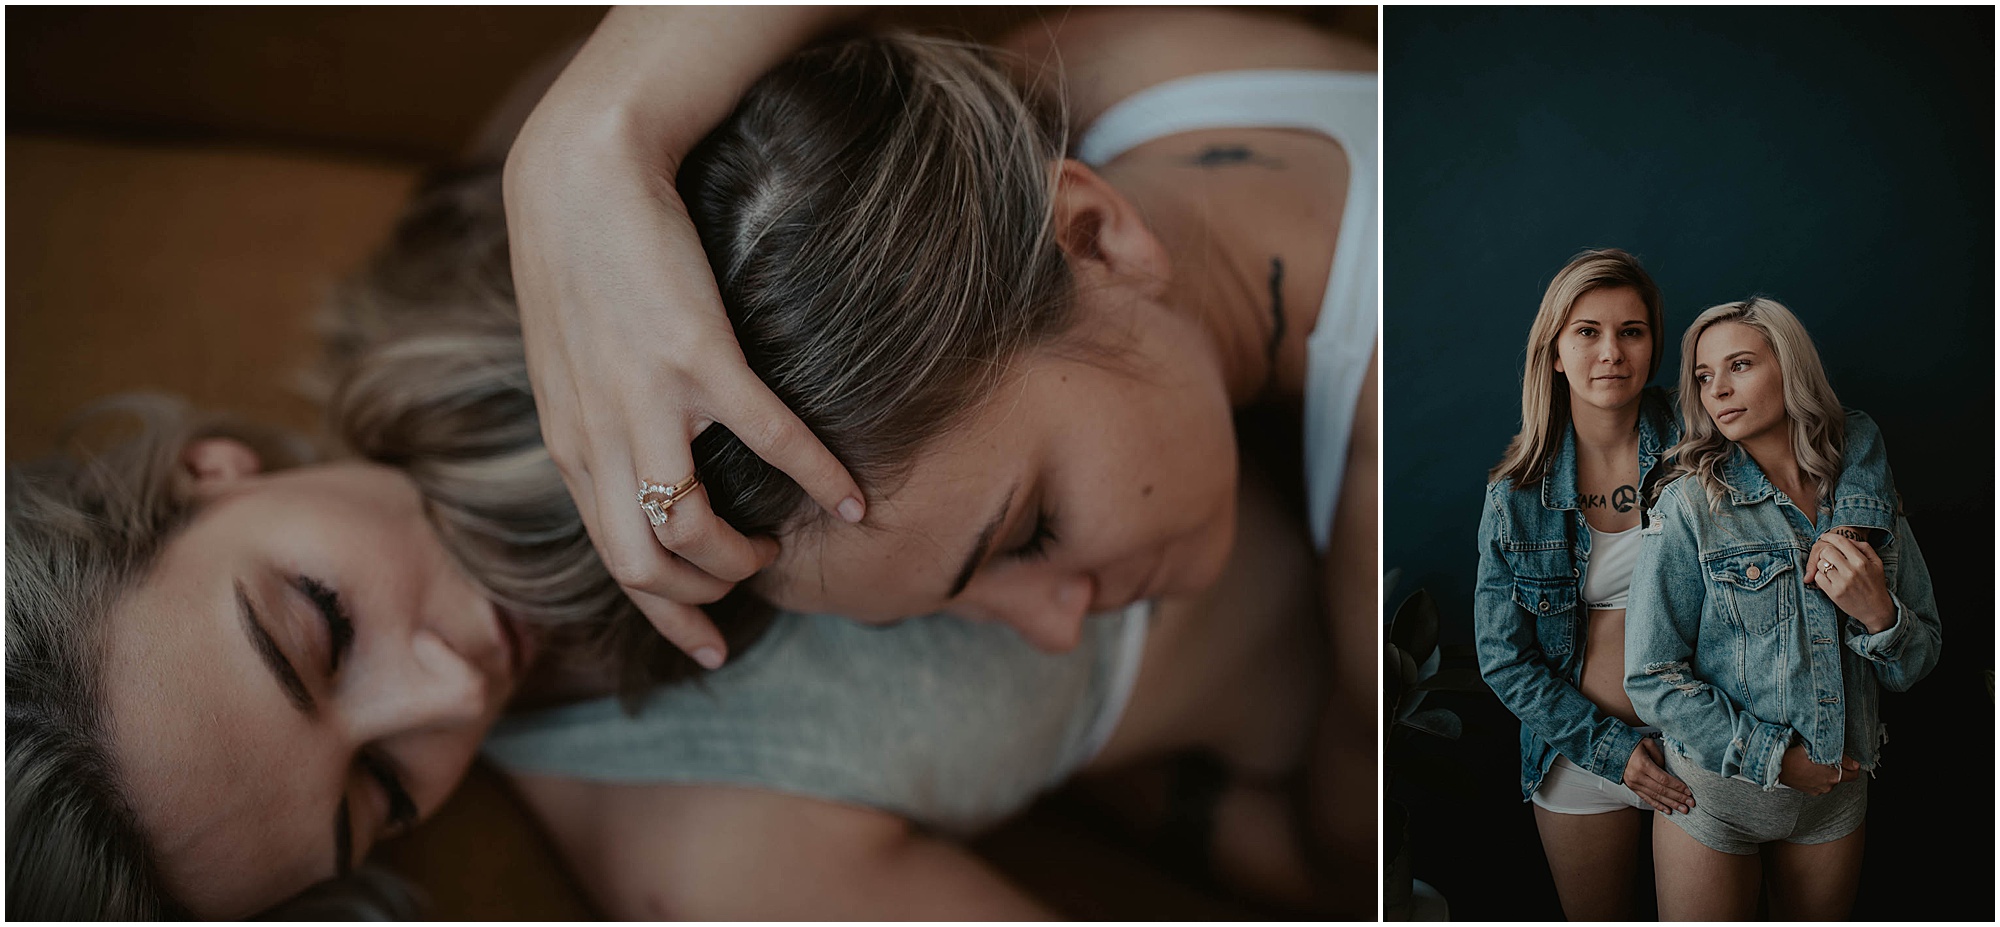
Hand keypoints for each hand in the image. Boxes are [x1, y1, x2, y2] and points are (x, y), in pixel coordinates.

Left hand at [504, 122, 862, 669]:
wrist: (580, 174)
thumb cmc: (578, 258)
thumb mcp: (566, 360)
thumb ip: (595, 419)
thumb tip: (633, 463)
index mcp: (570, 442)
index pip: (610, 560)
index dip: (663, 614)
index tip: (708, 646)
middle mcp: (598, 438)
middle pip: (643, 567)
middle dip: (702, 596)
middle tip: (749, 580)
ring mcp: (646, 401)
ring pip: (687, 531)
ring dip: (740, 556)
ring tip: (775, 540)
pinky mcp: (697, 358)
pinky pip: (770, 443)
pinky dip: (819, 478)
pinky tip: (853, 494)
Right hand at [1623, 737, 1693, 814]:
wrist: (1611, 749)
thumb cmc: (1632, 744)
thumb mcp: (1647, 744)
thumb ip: (1660, 757)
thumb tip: (1669, 771)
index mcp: (1643, 765)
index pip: (1664, 779)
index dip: (1678, 787)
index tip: (1689, 792)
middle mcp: (1638, 777)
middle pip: (1662, 790)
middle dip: (1678, 798)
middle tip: (1691, 804)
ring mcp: (1634, 784)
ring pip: (1656, 797)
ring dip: (1671, 804)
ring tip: (1683, 810)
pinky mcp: (1632, 788)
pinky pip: (1647, 799)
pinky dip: (1658, 805)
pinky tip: (1668, 811)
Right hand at [1777, 744, 1859, 794]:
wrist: (1775, 766)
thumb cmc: (1795, 755)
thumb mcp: (1819, 750)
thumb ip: (1841, 758)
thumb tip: (1855, 764)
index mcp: (1833, 776)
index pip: (1854, 774)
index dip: (1853, 765)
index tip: (1848, 760)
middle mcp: (1828, 786)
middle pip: (1841, 776)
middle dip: (1838, 767)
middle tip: (1827, 758)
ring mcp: (1818, 790)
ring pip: (1829, 780)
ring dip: (1826, 772)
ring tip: (1814, 762)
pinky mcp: (1810, 791)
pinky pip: (1820, 784)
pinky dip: (1817, 777)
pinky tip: (1808, 769)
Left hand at [1807, 531, 1894, 632]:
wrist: (1876, 609)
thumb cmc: (1875, 584)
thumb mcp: (1877, 563)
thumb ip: (1864, 548)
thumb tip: (1847, 539)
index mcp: (1862, 562)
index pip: (1840, 542)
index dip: (1829, 537)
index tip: (1825, 537)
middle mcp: (1851, 571)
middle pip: (1827, 551)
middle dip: (1826, 552)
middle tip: (1829, 556)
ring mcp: (1841, 583)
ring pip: (1820, 564)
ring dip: (1823, 565)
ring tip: (1831, 569)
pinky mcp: (1834, 593)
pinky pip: (1818, 578)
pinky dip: (1820, 577)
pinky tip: (1829, 579)